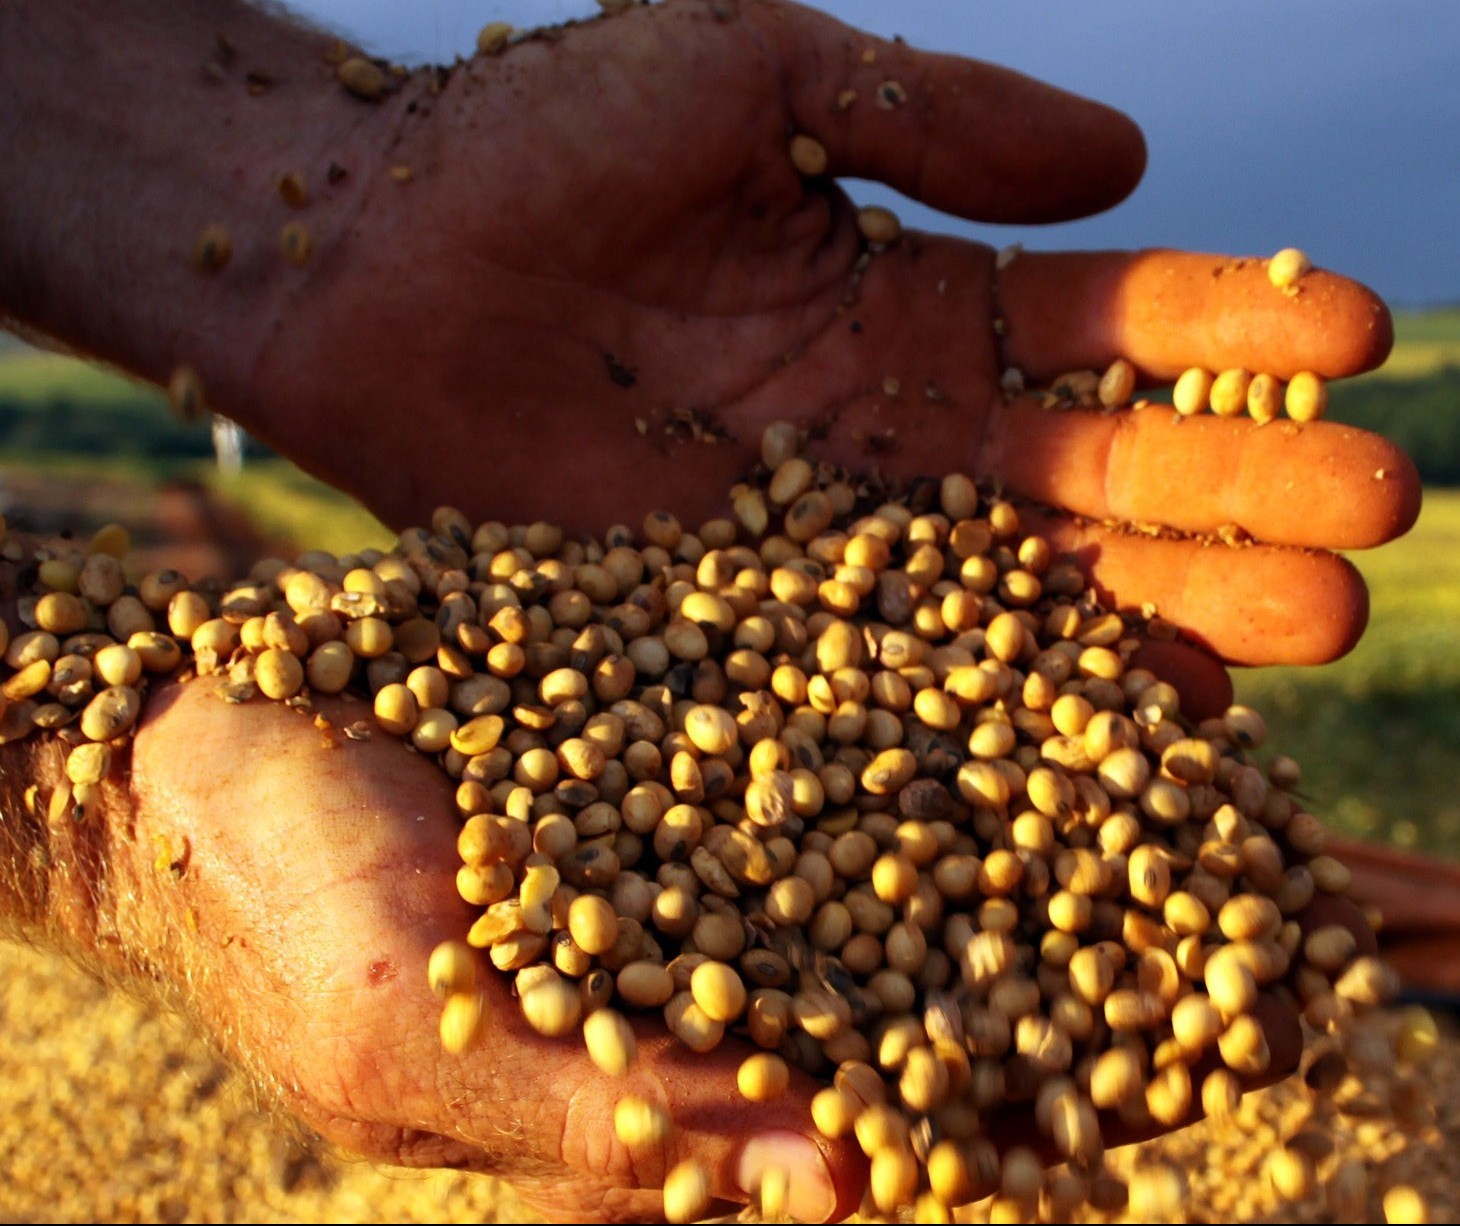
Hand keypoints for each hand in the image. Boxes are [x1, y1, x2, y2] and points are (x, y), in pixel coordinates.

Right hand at [113, 677, 1347, 1223]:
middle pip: (935, 951)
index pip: (886, 1104)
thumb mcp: (418, 1041)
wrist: (200, 732)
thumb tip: (849, 1190)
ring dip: (1043, 773)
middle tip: (1267, 891)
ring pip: (911, 803)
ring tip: (1192, 722)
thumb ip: (616, 1119)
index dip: (1026, 1097)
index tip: (1184, 1057)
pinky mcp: (696, 690)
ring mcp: (721, 809)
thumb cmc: (271, 909)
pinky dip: (934, 659)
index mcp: (676, 1069)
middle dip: (1089, 930)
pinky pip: (837, 678)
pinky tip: (1039, 610)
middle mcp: (726, 939)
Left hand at [237, 0, 1417, 700]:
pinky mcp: (745, 615)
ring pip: (1028, 576)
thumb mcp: (752, 71)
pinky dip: (1012, 689)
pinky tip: (1130, 715)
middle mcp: (894, 428)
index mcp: (913, 292)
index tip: (1352, 329)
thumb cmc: (540, 138)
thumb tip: (1133, 160)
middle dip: (1240, 485)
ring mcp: (829, 532)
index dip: (1228, 322)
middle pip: (1099, 466)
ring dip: (1168, 599)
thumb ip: (933, 110)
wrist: (368, 263)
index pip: (1104, 315)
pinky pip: (899, 660)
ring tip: (1309, 621)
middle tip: (1374, 515)